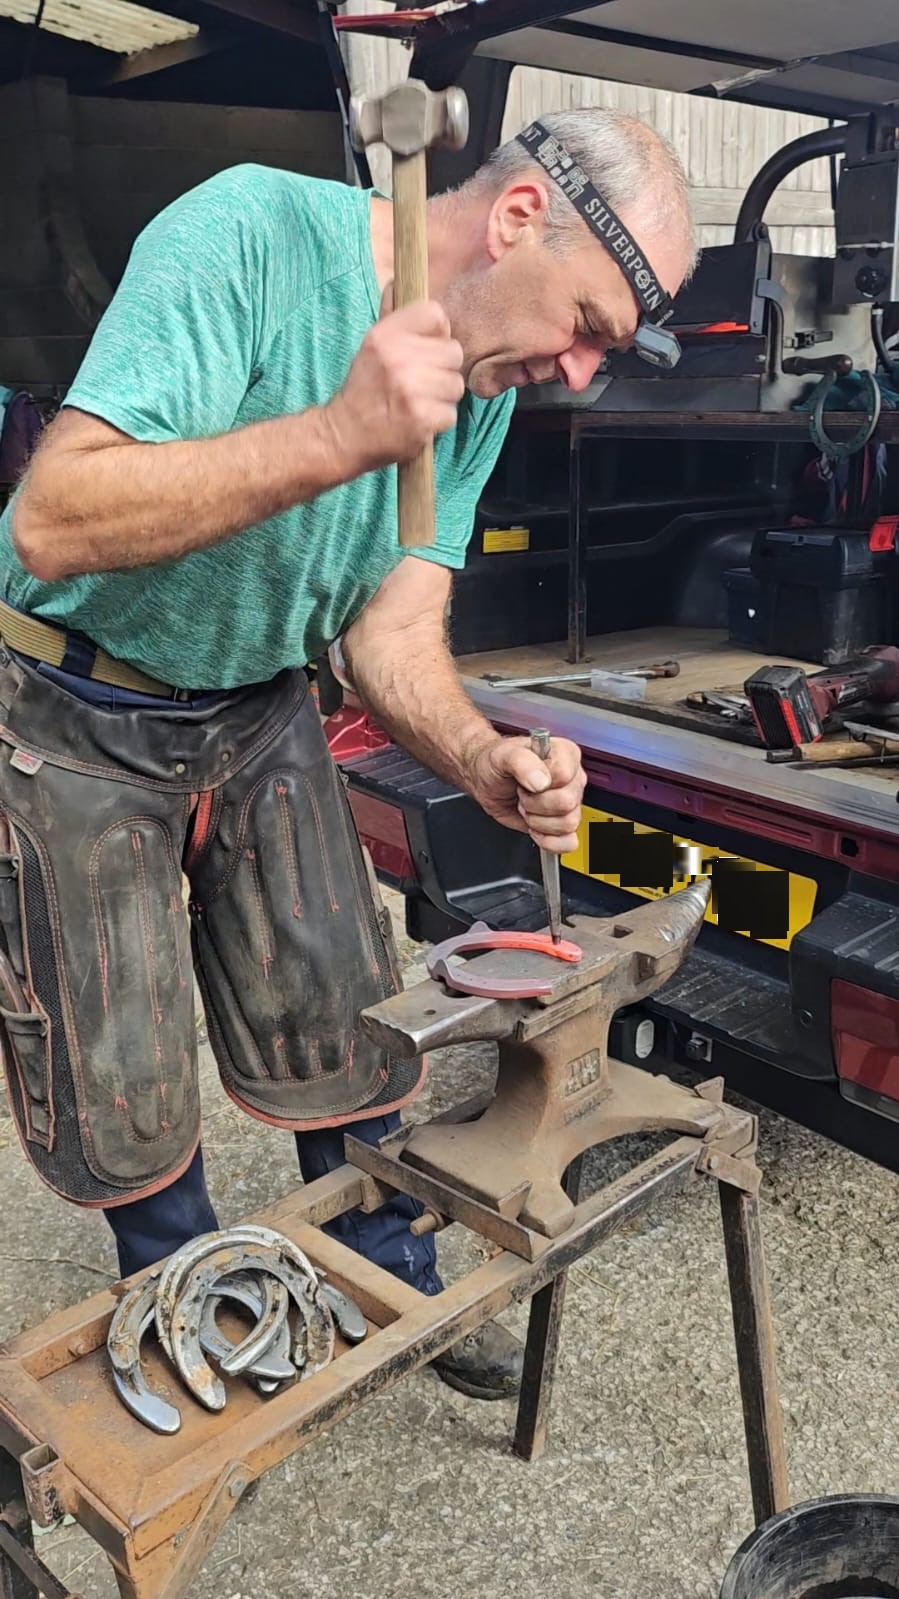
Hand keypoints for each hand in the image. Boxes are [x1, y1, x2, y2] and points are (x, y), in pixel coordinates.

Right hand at [325, 299, 463, 474]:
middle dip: (442, 368)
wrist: (345, 435)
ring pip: (456, 384)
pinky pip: (450, 413)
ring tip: (420, 401)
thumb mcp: (371, 345)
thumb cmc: (363, 388)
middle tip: (421, 381)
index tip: (427, 347)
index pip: (436, 314)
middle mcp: (399, 358)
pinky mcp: (422, 418)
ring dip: (442, 396)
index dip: (437, 332)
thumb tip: (397, 282)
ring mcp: (412, 389)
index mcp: (387, 334)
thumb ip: (391, 316)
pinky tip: (419, 420)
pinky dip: (438, 421)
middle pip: (454, 351)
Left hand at [467, 735, 585, 853]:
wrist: (487, 782)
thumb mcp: (503, 755)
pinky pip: (568, 842)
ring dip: (537, 821)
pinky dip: (548, 840)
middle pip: (566, 803)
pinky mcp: (563, 825)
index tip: (525, 779)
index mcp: (565, 755)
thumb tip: (541, 781)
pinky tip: (534, 827)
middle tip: (523, 794)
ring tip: (526, 806)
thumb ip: (522, 762)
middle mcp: (571, 779)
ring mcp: (570, 803)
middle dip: (535, 804)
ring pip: (567, 824)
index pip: (564, 775)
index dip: (540, 783)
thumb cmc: (497, 764)